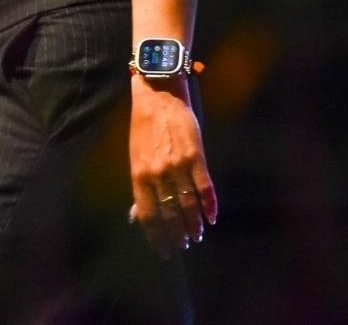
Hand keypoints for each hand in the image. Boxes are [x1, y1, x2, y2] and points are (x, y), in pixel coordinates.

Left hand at [128, 78, 217, 256]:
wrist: (158, 96)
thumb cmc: (144, 127)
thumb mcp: (135, 157)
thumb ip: (140, 186)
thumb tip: (137, 214)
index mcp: (139, 175)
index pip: (148, 215)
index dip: (156, 236)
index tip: (164, 250)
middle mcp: (157, 174)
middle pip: (170, 213)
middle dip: (178, 233)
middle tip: (184, 244)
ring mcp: (177, 165)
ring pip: (188, 204)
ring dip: (194, 223)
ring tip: (197, 235)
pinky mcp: (196, 156)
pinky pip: (205, 187)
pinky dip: (210, 205)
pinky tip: (212, 217)